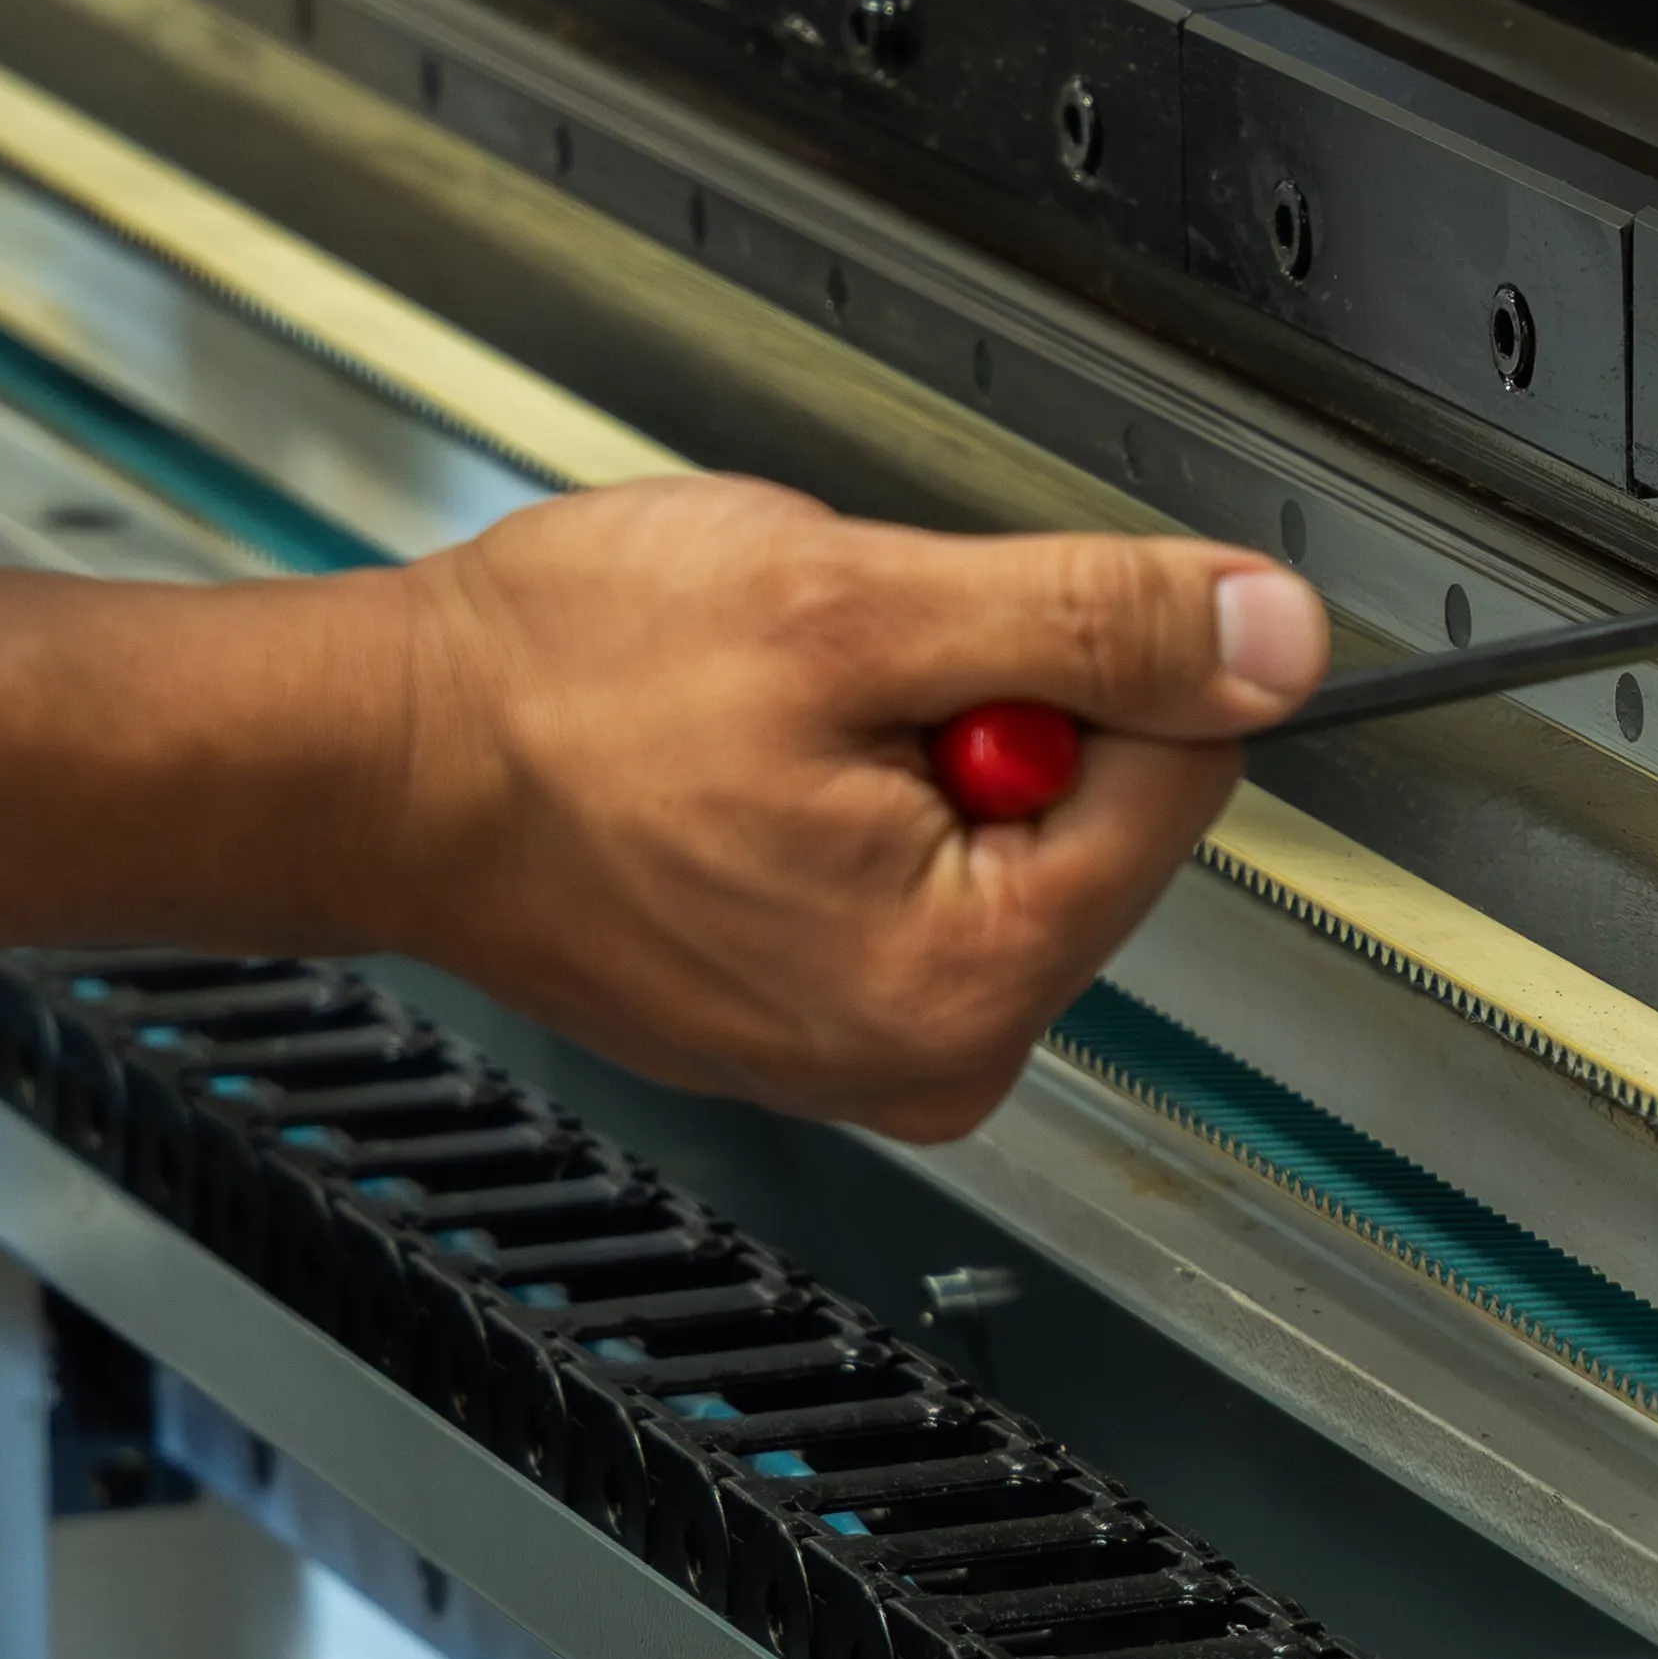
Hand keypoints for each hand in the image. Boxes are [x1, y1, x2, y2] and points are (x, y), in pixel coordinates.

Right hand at [363, 481, 1325, 1133]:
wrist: (379, 763)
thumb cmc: (554, 698)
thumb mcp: (851, 607)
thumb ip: (1092, 622)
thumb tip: (1278, 642)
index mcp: (973, 979)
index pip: (1188, 765)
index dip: (1089, 650)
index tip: (958, 625)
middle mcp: (941, 1051)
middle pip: (1103, 806)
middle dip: (988, 699)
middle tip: (826, 681)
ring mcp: (878, 1044)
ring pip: (1010, 824)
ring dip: (912, 736)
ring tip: (767, 727)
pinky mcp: (824, 1012)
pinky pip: (921, 864)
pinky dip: (855, 787)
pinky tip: (745, 773)